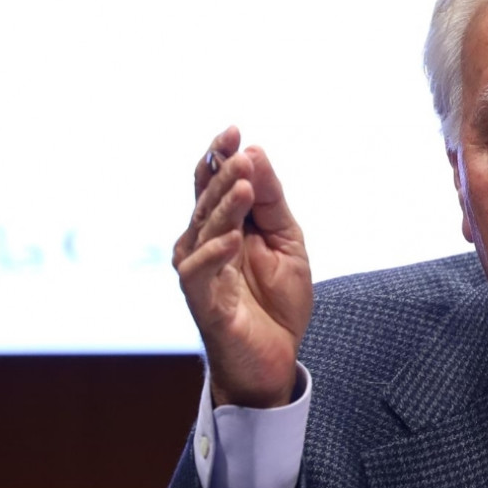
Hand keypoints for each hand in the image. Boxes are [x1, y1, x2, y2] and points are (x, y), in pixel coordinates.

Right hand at [172, 127, 312, 406]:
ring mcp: (200, 270)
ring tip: (244, 185)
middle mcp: (203, 243)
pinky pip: (199, 271)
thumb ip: (273, 203)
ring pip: (204, 229)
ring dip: (224, 207)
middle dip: (224, 174)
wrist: (277, 357)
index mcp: (224, 225)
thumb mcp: (287, 243)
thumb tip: (256, 153)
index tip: (234, 130)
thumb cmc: (277, 301)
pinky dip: (215, 253)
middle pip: (207, 200)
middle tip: (242, 155)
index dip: (219, 155)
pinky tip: (232, 238)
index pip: (213, 181)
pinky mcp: (202, 300)